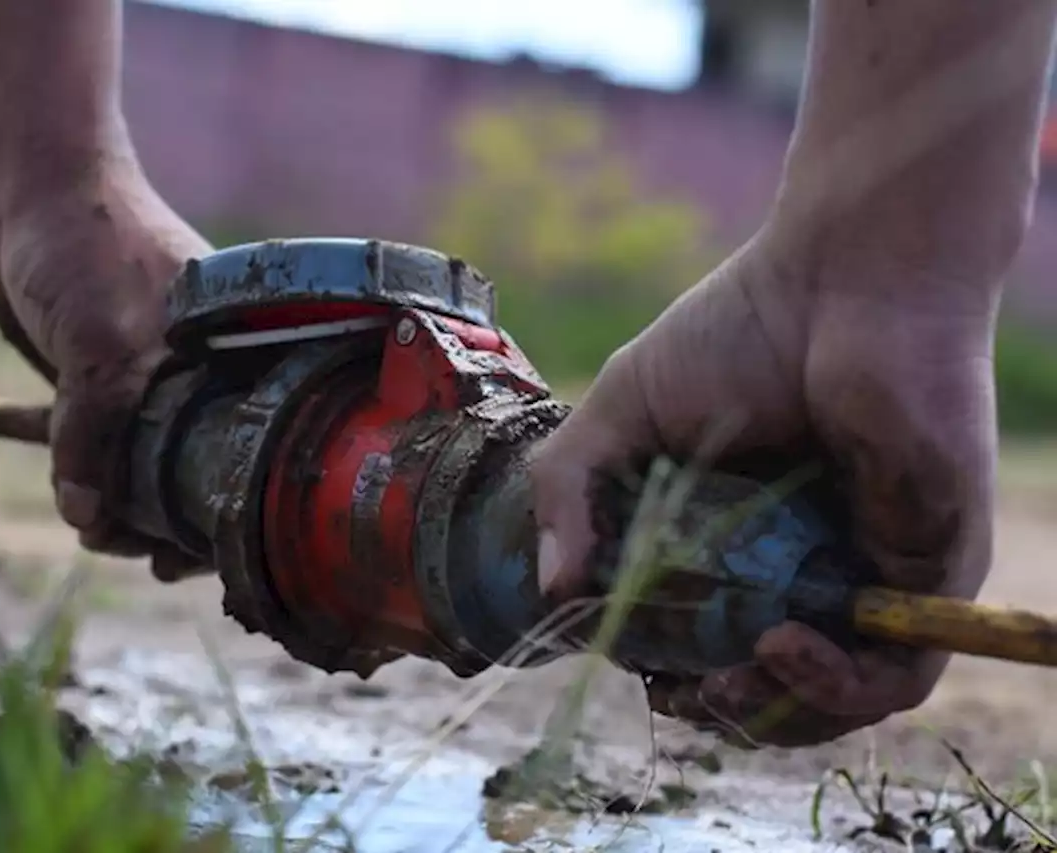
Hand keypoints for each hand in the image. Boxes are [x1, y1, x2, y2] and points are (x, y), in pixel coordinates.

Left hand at [0, 162, 211, 578]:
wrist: (31, 196)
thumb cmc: (88, 250)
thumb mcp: (100, 347)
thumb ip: (96, 432)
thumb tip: (88, 517)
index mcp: (234, 361)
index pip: (250, 454)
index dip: (229, 510)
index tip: (197, 555)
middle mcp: (206, 375)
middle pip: (205, 470)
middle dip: (177, 522)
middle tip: (149, 559)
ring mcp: (158, 381)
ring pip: (154, 466)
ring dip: (130, 509)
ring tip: (102, 535)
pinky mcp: (109, 386)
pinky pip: (110, 449)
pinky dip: (95, 483)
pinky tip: (86, 512)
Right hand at [530, 234, 998, 746]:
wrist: (847, 275)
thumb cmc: (738, 331)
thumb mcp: (623, 411)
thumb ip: (572, 488)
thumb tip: (551, 589)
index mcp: (737, 537)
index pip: (705, 638)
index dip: (669, 673)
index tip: (640, 666)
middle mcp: (804, 566)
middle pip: (771, 684)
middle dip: (722, 708)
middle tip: (686, 690)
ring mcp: (868, 574)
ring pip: (836, 698)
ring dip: (776, 713)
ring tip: (730, 678)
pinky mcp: (932, 574)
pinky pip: (898, 673)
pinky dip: (837, 685)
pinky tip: (783, 645)